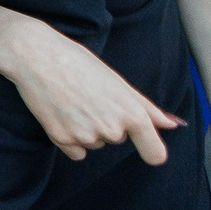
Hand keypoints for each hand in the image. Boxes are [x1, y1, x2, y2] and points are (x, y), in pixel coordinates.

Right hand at [0, 16, 179, 162]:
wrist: (36, 56)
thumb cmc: (79, 63)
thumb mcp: (118, 82)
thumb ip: (149, 108)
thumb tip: (174, 124)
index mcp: (132, 114)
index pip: (155, 153)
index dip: (152, 151)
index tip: (147, 149)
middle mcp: (112, 130)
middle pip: (118, 139)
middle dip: (107, 122)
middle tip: (89, 96)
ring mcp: (86, 136)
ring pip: (95, 144)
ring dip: (86, 129)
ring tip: (71, 101)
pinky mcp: (62, 139)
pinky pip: (75, 151)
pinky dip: (69, 138)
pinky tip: (60, 114)